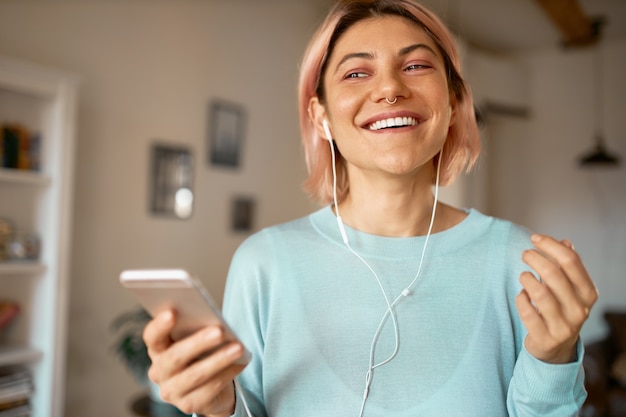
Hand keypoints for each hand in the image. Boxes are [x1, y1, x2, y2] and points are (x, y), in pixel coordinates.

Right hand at [143, 309, 247, 415]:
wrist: (210, 390)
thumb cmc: (202, 354)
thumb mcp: (196, 340)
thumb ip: (196, 329)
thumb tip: (214, 320)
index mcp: (158, 350)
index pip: (152, 337)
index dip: (159, 326)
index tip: (172, 311)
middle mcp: (159, 372)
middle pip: (175, 357)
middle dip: (198, 343)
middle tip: (219, 331)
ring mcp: (172, 391)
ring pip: (195, 375)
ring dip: (219, 359)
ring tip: (239, 347)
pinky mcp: (189, 405)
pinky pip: (210, 388)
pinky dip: (228, 373)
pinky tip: (241, 363)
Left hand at [516, 234, 597, 363]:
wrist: (556, 348)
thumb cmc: (560, 309)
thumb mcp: (569, 289)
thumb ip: (567, 267)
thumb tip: (565, 242)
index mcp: (588, 293)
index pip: (571, 261)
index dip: (550, 245)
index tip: (535, 238)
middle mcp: (580, 310)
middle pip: (554, 274)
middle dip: (535, 258)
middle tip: (525, 254)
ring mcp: (564, 326)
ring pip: (540, 294)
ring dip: (527, 279)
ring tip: (523, 275)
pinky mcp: (545, 338)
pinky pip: (528, 312)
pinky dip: (521, 299)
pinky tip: (522, 296)